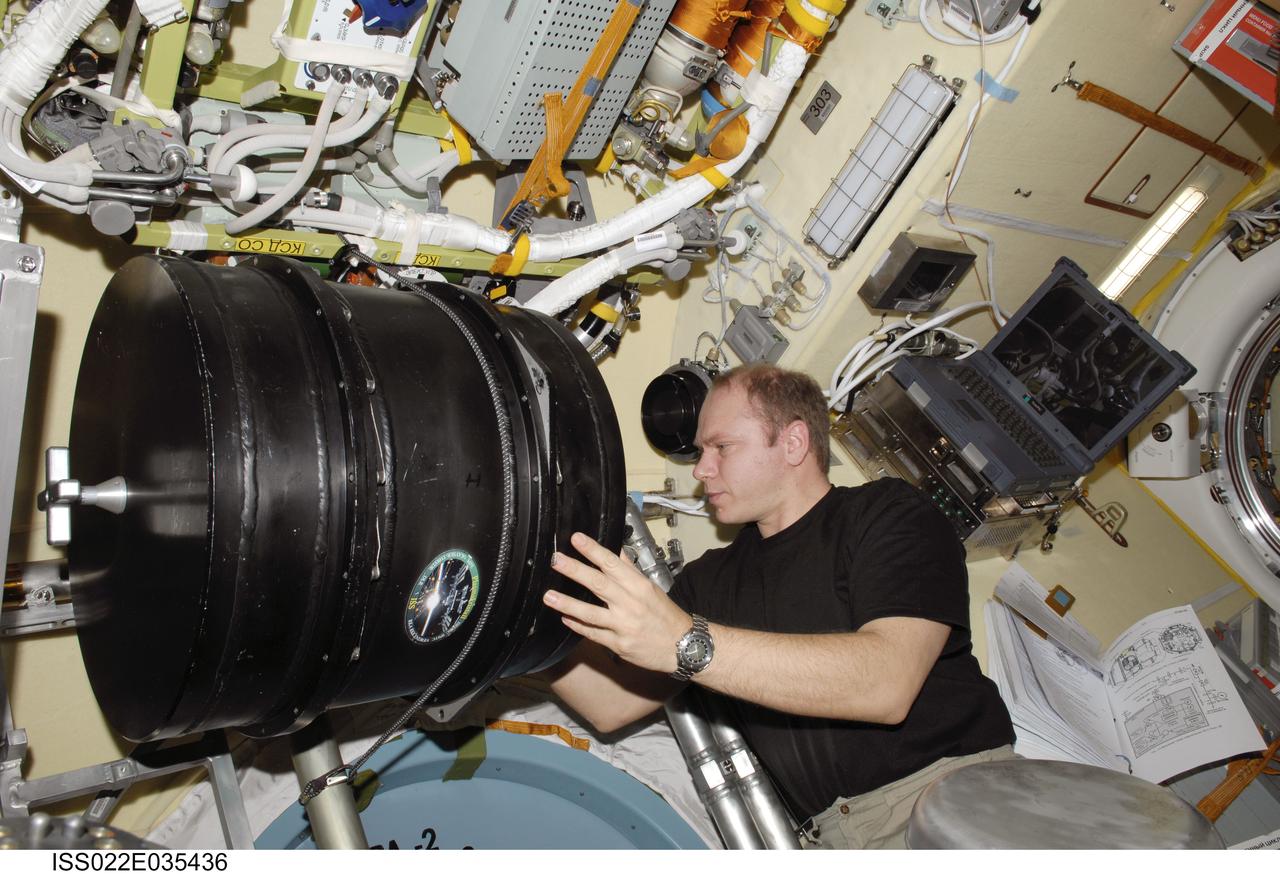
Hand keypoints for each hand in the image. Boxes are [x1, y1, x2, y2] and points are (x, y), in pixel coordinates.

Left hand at [543, 531, 690, 674]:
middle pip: (598, 584)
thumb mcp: (650, 587)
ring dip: (568, 603)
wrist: (683, 646)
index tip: (576, 539)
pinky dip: (578, 626)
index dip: (593, 550)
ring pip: (591, 613)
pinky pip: (593, 634)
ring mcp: (623, 626)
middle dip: (575, 571)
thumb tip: (614, 549)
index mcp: (639, 586)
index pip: (612, 563)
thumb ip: (629, 569)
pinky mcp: (619, 645)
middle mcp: (630, 604)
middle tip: (556, 560)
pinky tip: (564, 618)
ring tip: (548, 596)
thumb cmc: (666, 614)